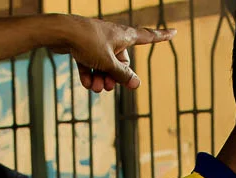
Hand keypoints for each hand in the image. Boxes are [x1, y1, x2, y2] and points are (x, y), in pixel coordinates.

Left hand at [52, 15, 174, 91]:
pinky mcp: (84, 46)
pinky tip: (87, 83)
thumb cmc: (87, 42)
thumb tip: (137, 85)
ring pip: (105, 65)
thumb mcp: (108, 62)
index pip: (148, 36)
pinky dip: (90, 74)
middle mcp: (113, 37)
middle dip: (116, 77)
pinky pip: (92, 64)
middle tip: (109, 87)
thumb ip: (122, 75)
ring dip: (102, 79)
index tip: (174, 32)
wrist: (60, 31)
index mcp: (124, 35)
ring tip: (96, 88)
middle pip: (122, 61)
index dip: (162, 37)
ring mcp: (98, 41)